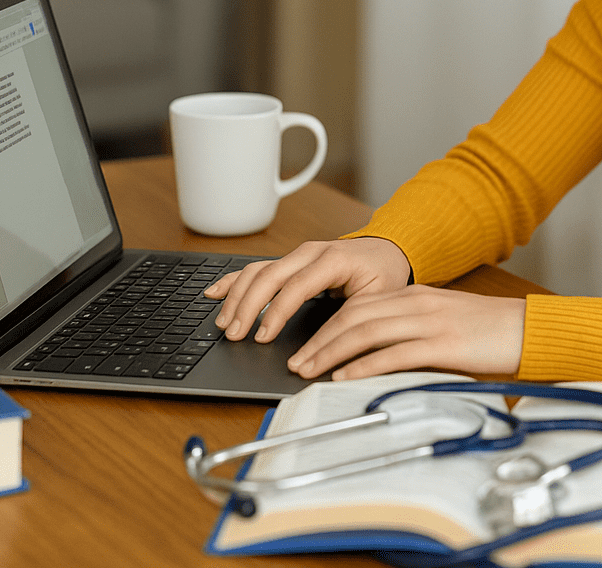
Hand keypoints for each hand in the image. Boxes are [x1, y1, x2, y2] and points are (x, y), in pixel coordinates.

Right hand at [203, 237, 412, 342]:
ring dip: (237, 297)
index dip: (275, 313)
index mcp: (334, 259)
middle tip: (235, 335)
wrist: (387, 250)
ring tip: (225, 323)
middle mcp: (310, 253)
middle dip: (247, 307)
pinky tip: (215, 292)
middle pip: (268, 276)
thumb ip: (357, 318)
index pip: (296, 287)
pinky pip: (256, 268)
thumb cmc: (384, 275)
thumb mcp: (379, 298)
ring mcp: (297, 255)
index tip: (262, 337)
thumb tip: (336, 350)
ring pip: (257, 271)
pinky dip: (233, 281)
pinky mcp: (289, 262)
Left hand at [287, 286, 525, 380]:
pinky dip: (363, 365)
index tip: (305, 346)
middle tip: (296, 361)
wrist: (528, 328)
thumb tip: (374, 353)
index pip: (357, 306)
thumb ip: (411, 330)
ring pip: (366, 332)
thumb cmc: (488, 332)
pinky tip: (345, 377)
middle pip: (353, 316)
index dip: (325, 326)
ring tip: (309, 371)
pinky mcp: (442, 345)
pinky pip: (393, 354)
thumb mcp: (443, 321)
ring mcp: (428, 322)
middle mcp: (416, 304)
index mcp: (414, 296)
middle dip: (319, 340)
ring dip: (331, 352)